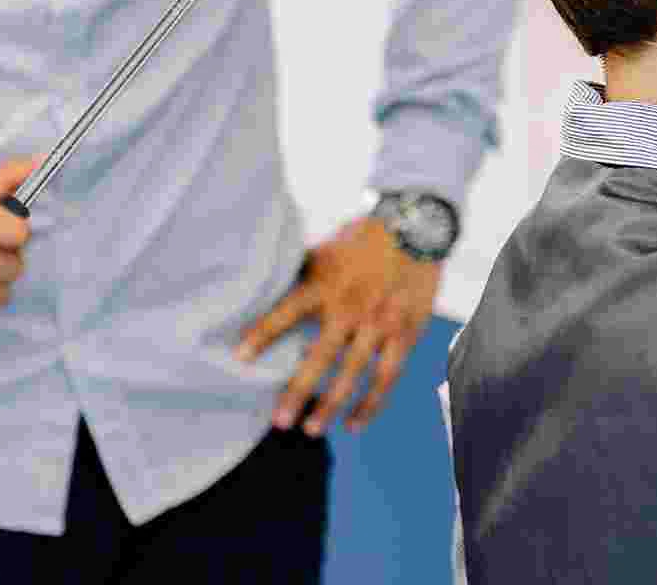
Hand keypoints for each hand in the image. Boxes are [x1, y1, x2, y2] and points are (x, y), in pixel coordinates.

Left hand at [236, 214, 442, 435]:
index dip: (264, 332)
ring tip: (310, 429)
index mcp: (328, 282)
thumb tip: (267, 287)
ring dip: (331, 405)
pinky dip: (370, 404)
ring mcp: (380, 323)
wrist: (416, 227)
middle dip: (299, 390)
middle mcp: (352, 306)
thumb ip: (302, 273)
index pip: (289, 310)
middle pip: (322, 355)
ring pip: (354, 373)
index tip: (240, 357)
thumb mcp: (328, 249)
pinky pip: (386, 377)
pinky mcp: (404, 334)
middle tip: (278, 420)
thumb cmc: (364, 239)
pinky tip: (353, 423)